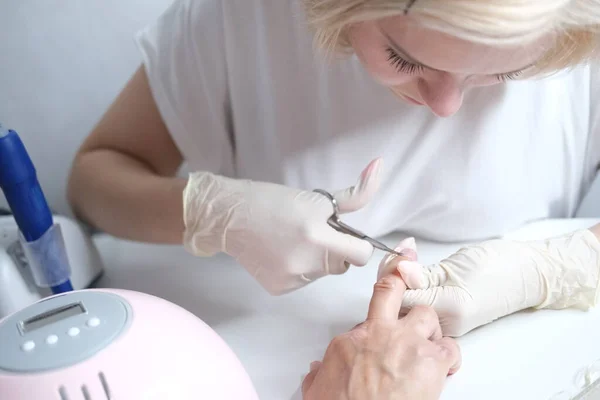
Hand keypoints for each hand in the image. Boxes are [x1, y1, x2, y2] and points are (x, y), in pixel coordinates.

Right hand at [183, 159, 382, 294]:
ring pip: (322, 274)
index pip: (362, 255)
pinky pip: (303, 281)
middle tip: (313, 233)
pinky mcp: (280, 289)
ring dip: (316, 261)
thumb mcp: (318, 198)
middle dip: (335, 251)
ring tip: (293, 241)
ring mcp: (293, 279)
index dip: (357, 244)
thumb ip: (355, 194)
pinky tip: (281, 253)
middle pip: (342, 266)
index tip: (344, 235)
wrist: (231, 216)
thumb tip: (379, 166)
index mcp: (319, 238)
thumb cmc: (274, 201)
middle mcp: (307, 263)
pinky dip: (298, 269)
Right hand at [301, 271, 460, 399]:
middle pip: (400, 293)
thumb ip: (321, 372)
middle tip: (414, 299)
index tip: (402, 257)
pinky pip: (450, 349)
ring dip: (429, 330)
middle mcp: (381, 333)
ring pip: (428, 316)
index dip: (391, 273)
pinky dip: (449, 356)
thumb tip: (318, 369)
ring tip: (427, 349)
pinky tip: (443, 369)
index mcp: (353, 339)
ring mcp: (408, 344)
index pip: (372, 302)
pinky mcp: (431, 362)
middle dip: (408, 292)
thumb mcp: (318, 388)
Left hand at [378, 229, 599, 336]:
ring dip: (401, 282)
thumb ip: (425, 273)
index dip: (393, 273)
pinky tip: (414, 271)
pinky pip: (421, 304)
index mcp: (449, 310)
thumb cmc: (499, 266)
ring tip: (407, 256)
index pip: (403, 298)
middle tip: (402, 252)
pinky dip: (413, 287)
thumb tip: (401, 271)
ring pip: (409, 306)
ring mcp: (446, 323)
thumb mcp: (457, 265)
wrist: (527, 274)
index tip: (397, 252)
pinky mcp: (447, 317)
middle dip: (392, 278)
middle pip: (401, 305)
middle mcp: (446, 323)